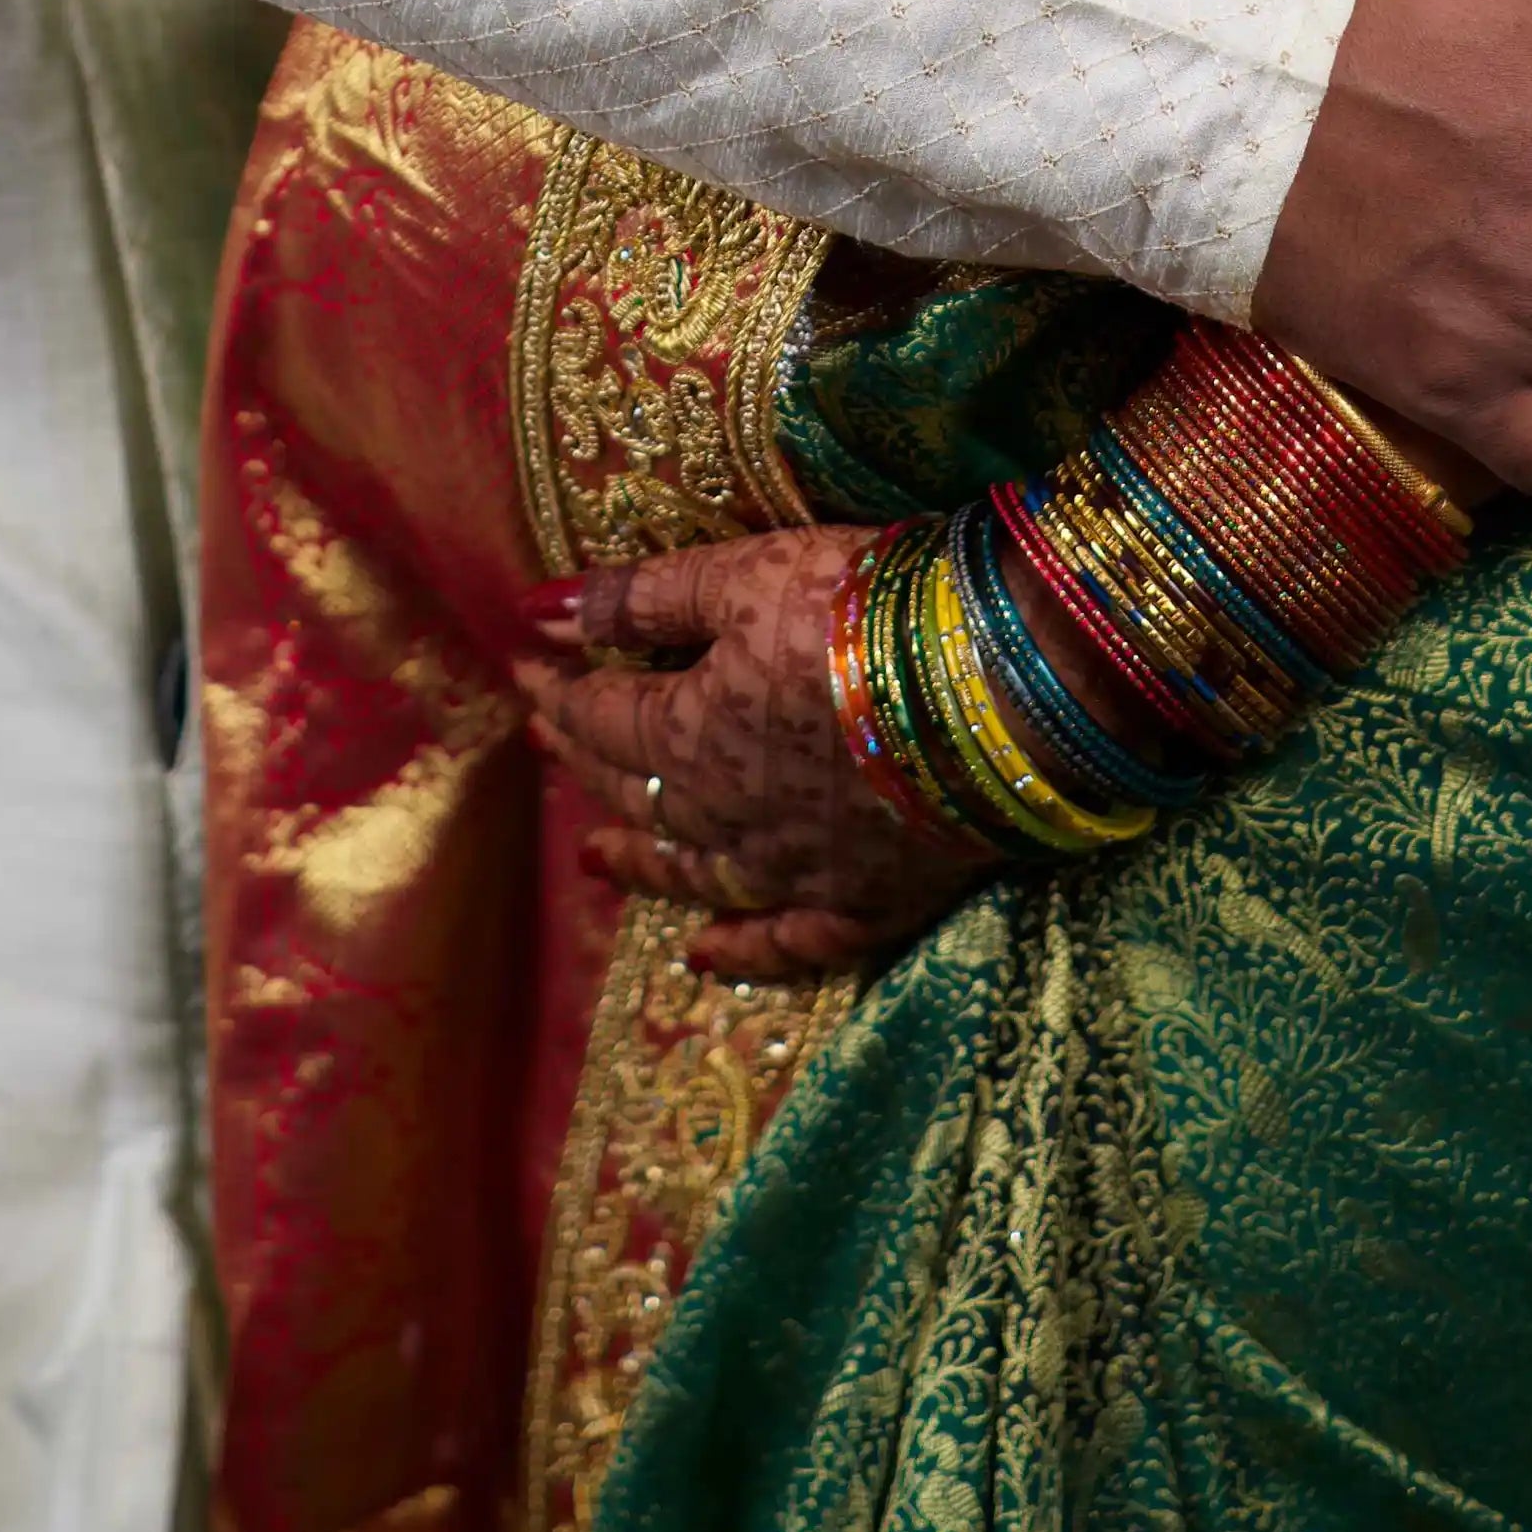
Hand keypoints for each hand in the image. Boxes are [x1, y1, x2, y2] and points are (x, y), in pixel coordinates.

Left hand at [525, 535, 990, 984]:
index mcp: (686, 736)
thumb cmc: (866, 609)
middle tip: (549, 738)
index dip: (559, 687)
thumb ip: (639, 599)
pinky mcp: (867, 903)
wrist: (1004, 691)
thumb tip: (537, 612)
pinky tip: (703, 955)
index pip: (601, 715)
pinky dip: (739, 951)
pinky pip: (786, 944)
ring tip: (597, 856)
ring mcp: (795, 871)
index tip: (526, 663)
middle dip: (587, 761)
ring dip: (642, 863)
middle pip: (637, 793)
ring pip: (695, 874)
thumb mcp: (743, 577)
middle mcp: (725, 818)